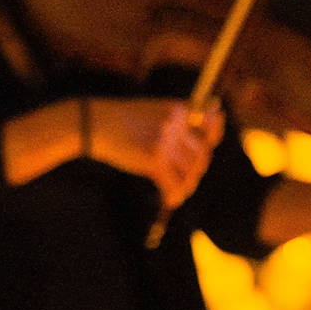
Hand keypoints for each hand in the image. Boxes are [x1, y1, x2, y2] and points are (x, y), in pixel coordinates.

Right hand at [91, 97, 223, 207]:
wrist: (95, 123)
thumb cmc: (122, 118)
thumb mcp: (152, 110)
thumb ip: (174, 121)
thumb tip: (198, 136)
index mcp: (177, 109)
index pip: (210, 123)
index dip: (214, 135)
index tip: (211, 143)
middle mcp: (175, 124)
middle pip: (201, 153)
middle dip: (195, 169)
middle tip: (186, 177)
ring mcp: (164, 142)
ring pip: (189, 171)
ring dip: (185, 185)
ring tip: (178, 190)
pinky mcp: (153, 160)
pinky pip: (172, 183)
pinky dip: (172, 195)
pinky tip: (169, 200)